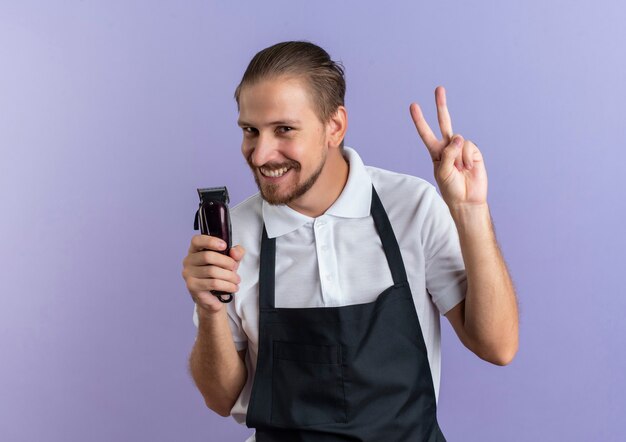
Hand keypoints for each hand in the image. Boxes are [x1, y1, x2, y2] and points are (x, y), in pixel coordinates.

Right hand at [181, 234, 244, 314]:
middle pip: (208, 256)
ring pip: (212, 271)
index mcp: (195, 251)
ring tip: (236, 280)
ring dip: (229, 276)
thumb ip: (236, 253)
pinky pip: (213, 284)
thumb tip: (234, 252)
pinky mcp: (193, 287)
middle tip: (235, 268)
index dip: (210, 241)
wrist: (213, 297)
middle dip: (227, 262)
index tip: (224, 245)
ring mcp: (188, 275)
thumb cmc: (219, 275)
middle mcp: (188, 261)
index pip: (196, 240)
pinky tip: (233, 287)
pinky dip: (227, 285)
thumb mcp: (230, 261)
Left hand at [409, 86, 487, 207]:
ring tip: (461, 170)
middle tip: (439, 89)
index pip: (426, 133)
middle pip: (444, 122)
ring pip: (459, 140)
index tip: (413, 105)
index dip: (420, 120)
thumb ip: (448, 154)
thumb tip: (459, 137)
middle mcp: (449, 147)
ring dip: (459, 157)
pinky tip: (469, 168)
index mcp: (436, 152)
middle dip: (441, 106)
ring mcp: (462, 149)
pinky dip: (468, 158)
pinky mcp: (474, 152)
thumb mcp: (443, 172)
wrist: (468, 200)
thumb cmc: (451, 189)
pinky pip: (469, 147)